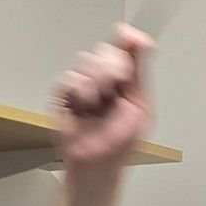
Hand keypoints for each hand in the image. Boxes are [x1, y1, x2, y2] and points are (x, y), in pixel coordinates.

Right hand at [53, 24, 153, 176]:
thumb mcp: (141, 106)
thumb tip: (142, 40)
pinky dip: (80, 90)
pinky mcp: (63, 95)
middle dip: (112, 67)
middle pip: (104, 49)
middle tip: (116, 88)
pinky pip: (69, 78)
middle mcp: (103, 79)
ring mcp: (82, 86)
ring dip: (97, 82)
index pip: (124, 44)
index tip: (130, 41)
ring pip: (86, 60)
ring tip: (99, 105)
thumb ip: (141, 71)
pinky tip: (86, 106)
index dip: (126, 39)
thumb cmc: (120, 145)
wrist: (99, 167)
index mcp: (125, 79)